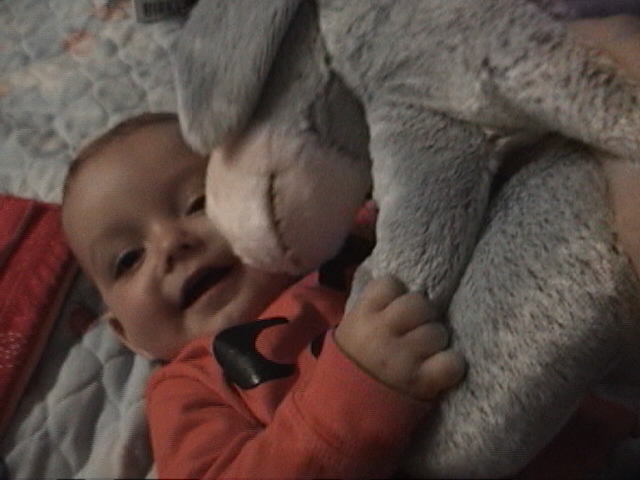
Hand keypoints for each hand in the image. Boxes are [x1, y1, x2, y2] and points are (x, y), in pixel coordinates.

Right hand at [335, 275, 465, 400]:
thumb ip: (371, 310)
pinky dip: (450, 365)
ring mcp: (403, 358)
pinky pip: (452, 362)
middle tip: (418, 330)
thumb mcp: (350, 331)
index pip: (389, 284)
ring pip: (438, 331)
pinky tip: (439, 370)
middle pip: (418, 303)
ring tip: (425, 353)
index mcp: (361, 317)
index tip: (395, 309)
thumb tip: (400, 290)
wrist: (343, 415)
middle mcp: (382, 333)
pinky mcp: (421, 382)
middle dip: (423, 315)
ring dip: (436, 341)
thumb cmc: (350, 367)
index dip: (397, 294)